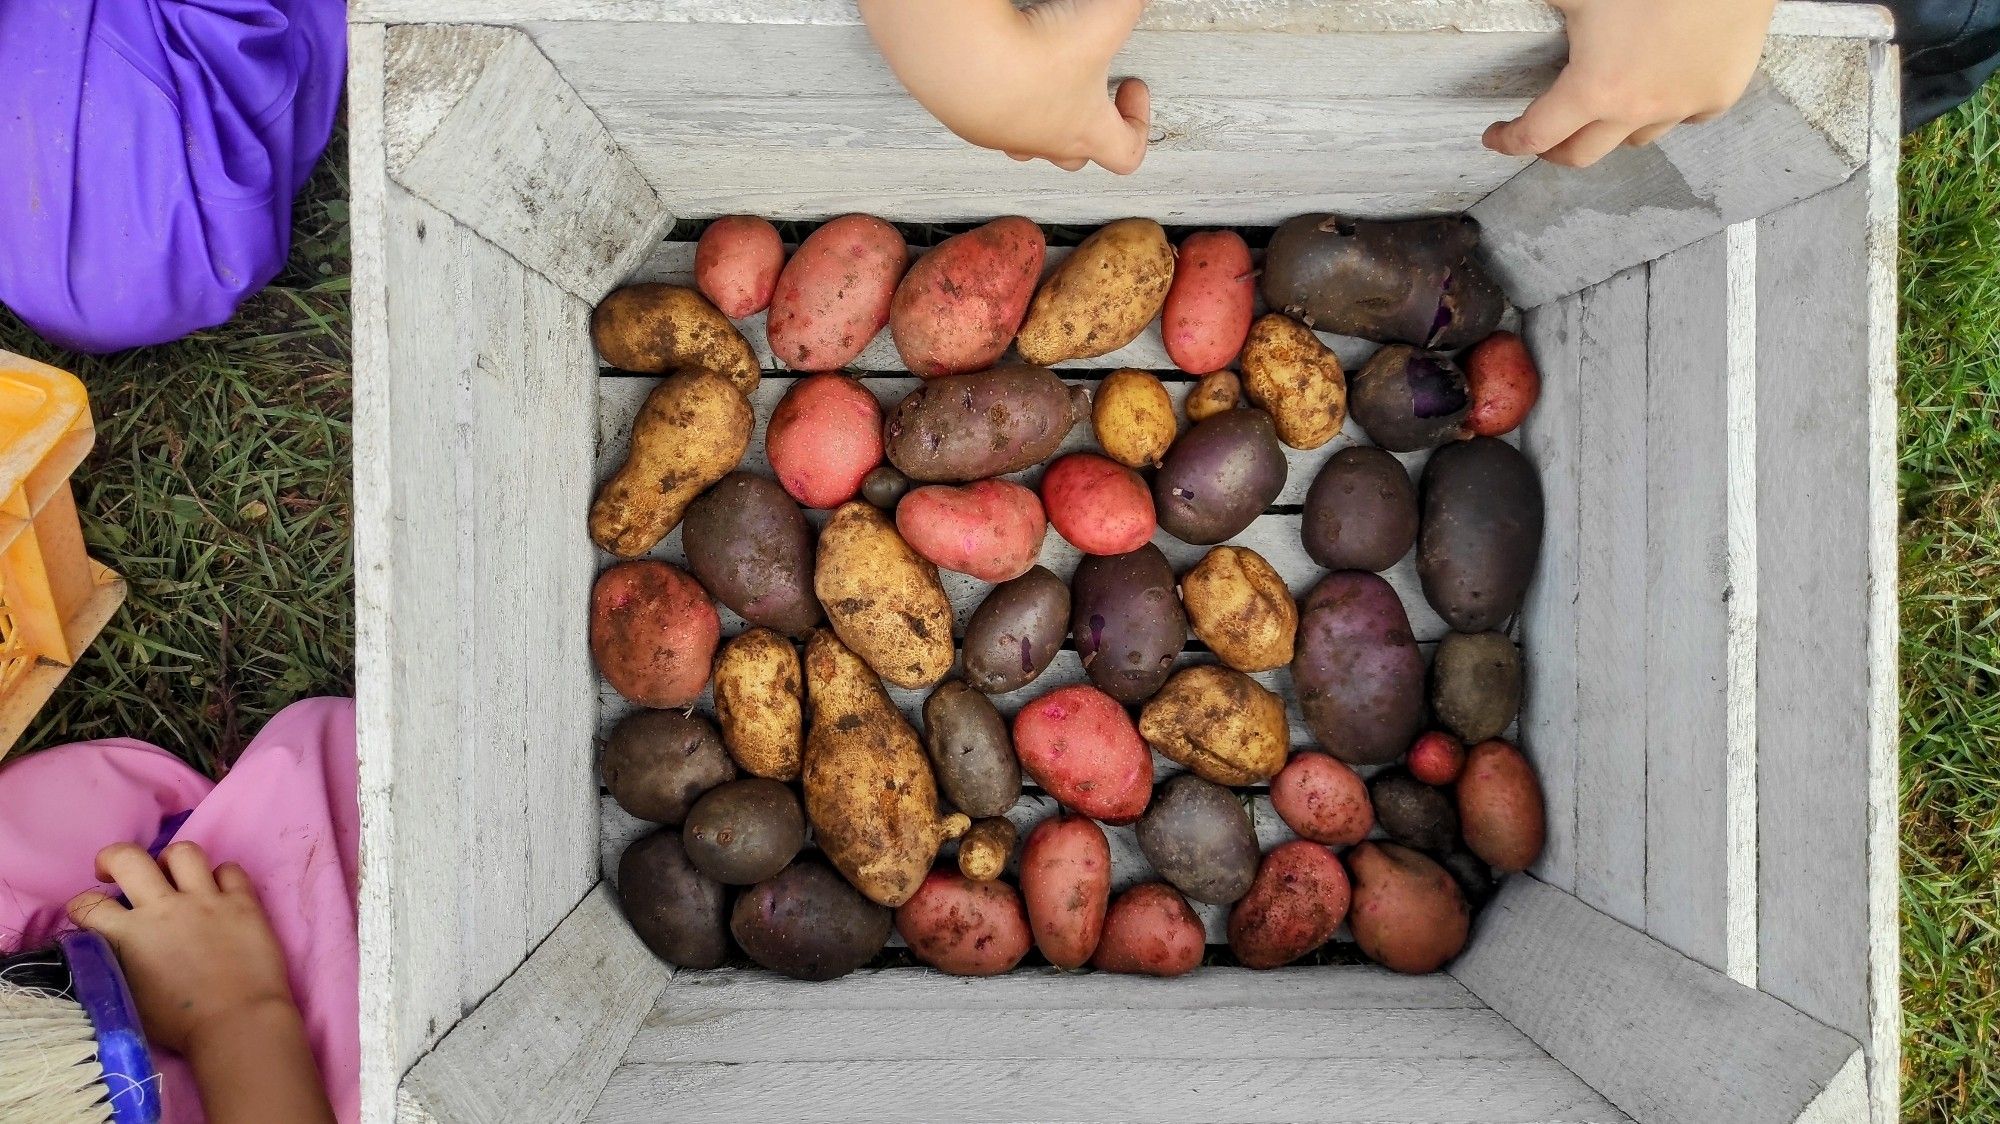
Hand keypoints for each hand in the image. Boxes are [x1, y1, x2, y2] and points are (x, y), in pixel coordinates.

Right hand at [67, 841, 293, 1055]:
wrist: (238, 1022)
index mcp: (128, 935)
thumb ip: (115, 965)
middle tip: (114, 872)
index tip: (89, 913)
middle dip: (113, 858)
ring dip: (171, 861)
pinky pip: (230, 869)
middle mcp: (165, 908)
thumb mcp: (128, 997)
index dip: (81, 906)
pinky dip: (221, 877)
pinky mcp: (244, 902)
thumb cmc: (180, 1024)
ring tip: (171, 877)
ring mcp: (207, 900)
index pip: (87, 904)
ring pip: (184, 852)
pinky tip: (218, 893)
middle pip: (128, 857)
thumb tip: (109, 950)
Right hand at [858, 0, 1151, 172]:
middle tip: (1088, 87)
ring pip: (1027, 142)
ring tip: (1043, 78)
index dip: (1139, 124)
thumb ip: (1132, 5)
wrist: (964, 56)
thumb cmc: (1033, 55)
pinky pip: (989, 118)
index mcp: (1084, 130)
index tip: (1130, 86)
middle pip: (1074, 157)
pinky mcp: (966, 117)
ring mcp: (1001, 135)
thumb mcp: (1104, 19)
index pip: (1127, 154)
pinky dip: (999, 97)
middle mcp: (1042, 142)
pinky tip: (1000, 64)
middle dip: (1087, 124)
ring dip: (1041, 117)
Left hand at [1484, 0, 1778, 167]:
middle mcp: (1639, 110)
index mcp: (1595, 88)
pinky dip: (1665, 110)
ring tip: (1603, 108)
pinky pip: (1683, 117)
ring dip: (1610, 130)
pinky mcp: (1720, 93)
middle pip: (1582, 154)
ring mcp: (1684, 106)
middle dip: (1554, 150)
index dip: (1508, 140)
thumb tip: (1485, 8)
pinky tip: (1659, 88)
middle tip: (1544, 138)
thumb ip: (1536, 7)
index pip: (1536, 136)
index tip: (1496, 137)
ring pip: (1635, 138)